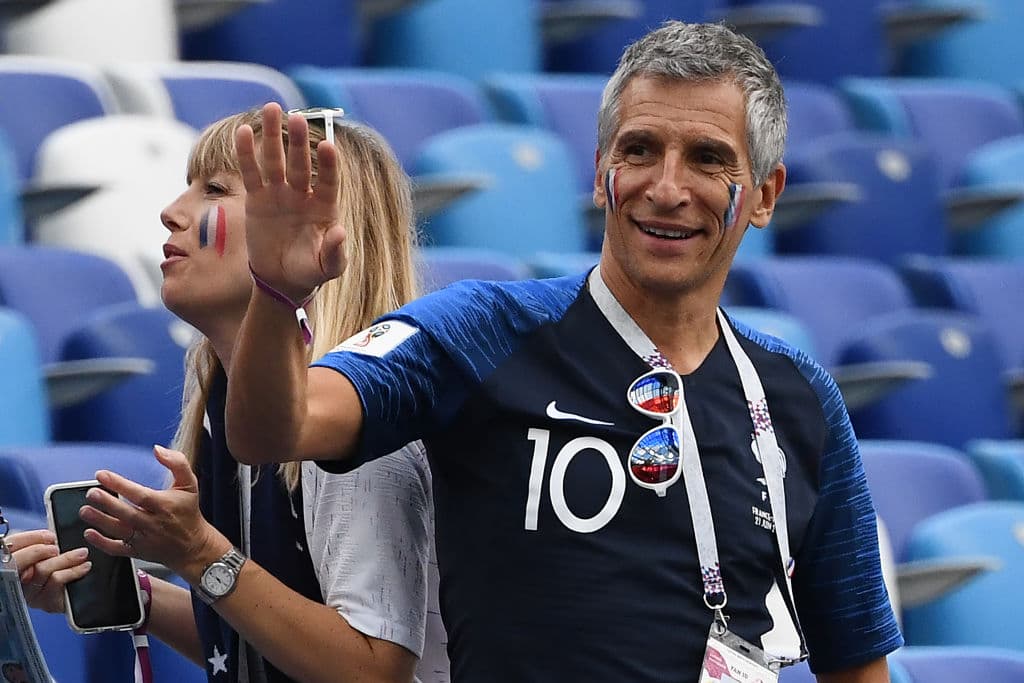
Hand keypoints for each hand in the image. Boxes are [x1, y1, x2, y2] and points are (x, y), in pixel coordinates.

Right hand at [4, 530, 89, 612]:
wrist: (72, 595)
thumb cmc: (59, 567)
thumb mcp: (48, 552)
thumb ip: (42, 543)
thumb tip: (50, 536)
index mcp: (15, 562)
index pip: (13, 545)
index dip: (29, 539)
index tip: (49, 536)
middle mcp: (18, 579)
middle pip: (21, 561)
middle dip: (39, 551)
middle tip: (56, 547)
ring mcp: (31, 593)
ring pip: (41, 570)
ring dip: (64, 559)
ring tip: (82, 553)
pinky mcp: (46, 602)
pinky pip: (56, 583)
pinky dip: (73, 572)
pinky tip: (84, 567)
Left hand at [80, 445, 228, 578]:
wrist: (193, 545)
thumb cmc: (188, 512)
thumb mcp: (190, 484)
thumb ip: (177, 463)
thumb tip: (158, 449)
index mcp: (165, 505)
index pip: (140, 494)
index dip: (120, 485)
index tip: (102, 475)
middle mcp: (154, 523)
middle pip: (127, 513)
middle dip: (107, 503)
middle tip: (90, 493)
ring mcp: (145, 539)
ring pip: (119, 531)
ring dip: (100, 521)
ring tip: (84, 511)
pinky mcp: (138, 552)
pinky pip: (117, 549)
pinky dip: (102, 543)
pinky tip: (89, 533)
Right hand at [237, 102, 346, 301]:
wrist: (282, 280)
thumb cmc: (310, 271)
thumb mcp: (327, 267)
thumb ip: (335, 252)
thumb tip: (340, 232)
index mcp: (325, 207)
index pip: (329, 181)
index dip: (328, 165)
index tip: (328, 146)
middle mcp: (303, 195)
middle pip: (301, 164)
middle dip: (298, 142)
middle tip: (297, 117)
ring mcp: (280, 194)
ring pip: (275, 161)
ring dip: (272, 136)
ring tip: (272, 109)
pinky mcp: (258, 199)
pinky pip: (251, 173)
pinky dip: (246, 154)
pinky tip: (243, 132)